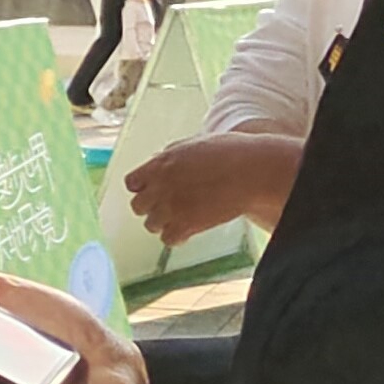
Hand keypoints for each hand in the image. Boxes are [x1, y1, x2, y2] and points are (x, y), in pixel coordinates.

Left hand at [120, 131, 303, 243]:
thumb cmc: (230, 153)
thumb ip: (171, 155)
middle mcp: (160, 186)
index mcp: (160, 164)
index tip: (155, 190)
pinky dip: (178, 237)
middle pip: (138, 206)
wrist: (252, 172)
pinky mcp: (186, 225)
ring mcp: (171, 207)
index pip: (131, 183)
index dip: (143, 187)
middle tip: (170, 206)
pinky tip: (189, 230)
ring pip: (151, 225)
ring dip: (164, 223)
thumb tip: (158, 162)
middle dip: (152, 207)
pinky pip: (168, 239)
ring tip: (183, 217)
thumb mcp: (194, 144)